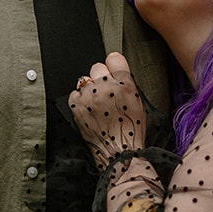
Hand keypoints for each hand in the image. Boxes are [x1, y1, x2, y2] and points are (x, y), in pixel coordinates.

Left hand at [69, 51, 145, 168]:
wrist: (119, 153)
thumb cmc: (131, 131)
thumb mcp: (138, 102)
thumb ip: (126, 83)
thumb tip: (115, 72)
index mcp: (125, 84)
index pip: (113, 58)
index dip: (112, 66)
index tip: (111, 72)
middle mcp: (107, 87)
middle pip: (97, 67)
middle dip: (100, 78)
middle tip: (105, 94)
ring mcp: (90, 96)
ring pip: (84, 80)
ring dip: (89, 90)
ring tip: (97, 106)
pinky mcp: (77, 106)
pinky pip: (74, 94)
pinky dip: (79, 101)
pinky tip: (88, 111)